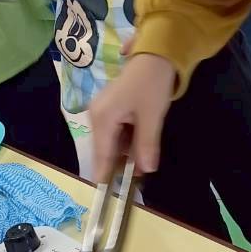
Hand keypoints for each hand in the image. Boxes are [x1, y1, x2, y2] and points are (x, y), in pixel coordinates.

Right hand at [89, 52, 175, 179]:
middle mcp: (95, 116)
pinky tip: (139, 143)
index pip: (102, 156)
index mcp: (102, 119)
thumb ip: (146, 145)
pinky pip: (114, 132)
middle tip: (140, 177)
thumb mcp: (152, 117)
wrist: (155, 54)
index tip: (110, 197)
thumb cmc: (152, 84)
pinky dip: (126, 141)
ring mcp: (100, 111)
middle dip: (120, 164)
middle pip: (104, 150)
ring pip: (110, 142)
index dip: (106, 177)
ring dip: (125, 152)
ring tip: (144, 158)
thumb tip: (145, 171)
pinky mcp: (108, 108)